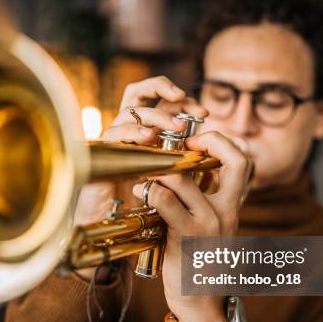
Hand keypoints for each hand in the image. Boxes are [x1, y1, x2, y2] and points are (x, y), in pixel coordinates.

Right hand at [74, 76, 200, 278]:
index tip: (204, 112)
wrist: (112, 234)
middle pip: (137, 91)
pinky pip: (112, 134)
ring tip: (176, 126)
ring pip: (129, 111)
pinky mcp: (100, 157)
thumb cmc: (143, 210)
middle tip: (186, 101)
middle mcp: (126, 132)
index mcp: (145, 135)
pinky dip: (131, 132)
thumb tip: (222, 151)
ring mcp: (112, 141)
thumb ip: (188, 164)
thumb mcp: (172, 185)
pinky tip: (149, 137)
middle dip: (161, 87)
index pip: (158, 101)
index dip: (180, 99)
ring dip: (155, 115)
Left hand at [133, 132, 252, 321]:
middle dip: (209, 140)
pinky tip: (140, 192)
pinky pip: (167, 203)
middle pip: (234, 160)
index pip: (242, 160)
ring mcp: (210, 224)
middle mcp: (228, 211)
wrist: (202, 304)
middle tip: (181, 144)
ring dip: (161, 168)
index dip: (221, 142)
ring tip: (145, 169)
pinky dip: (150, 191)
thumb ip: (204, 201)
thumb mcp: (211, 228)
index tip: (195, 142)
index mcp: (233, 206)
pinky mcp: (188, 238)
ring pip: (185, 179)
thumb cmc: (199, 263)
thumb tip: (183, 173)